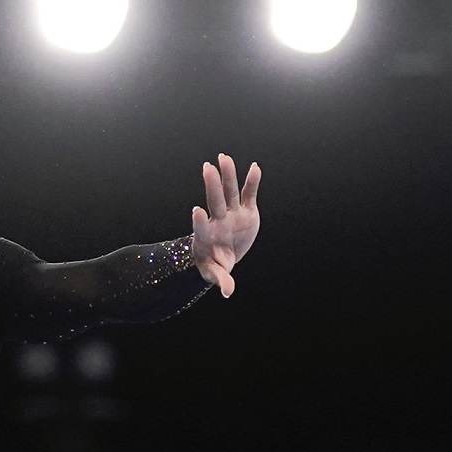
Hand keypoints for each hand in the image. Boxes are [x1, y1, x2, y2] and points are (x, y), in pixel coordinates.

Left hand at [188, 152, 260, 297]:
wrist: (225, 254)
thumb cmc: (215, 265)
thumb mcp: (216, 275)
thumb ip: (221, 280)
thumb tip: (227, 293)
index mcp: (208, 237)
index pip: (201, 227)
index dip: (199, 220)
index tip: (196, 211)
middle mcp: (218, 221)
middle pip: (215, 201)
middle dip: (211, 185)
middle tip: (206, 168)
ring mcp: (232, 214)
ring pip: (229, 192)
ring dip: (227, 175)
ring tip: (224, 158)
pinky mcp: (245, 211)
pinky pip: (248, 194)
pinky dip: (252, 182)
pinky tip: (255, 168)